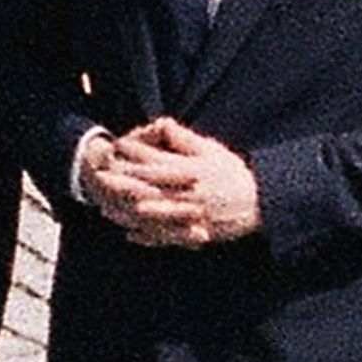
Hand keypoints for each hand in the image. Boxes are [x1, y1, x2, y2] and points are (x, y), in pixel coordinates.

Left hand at [85, 120, 262, 249]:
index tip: (116, 148)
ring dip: (128, 213)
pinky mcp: (194, 233)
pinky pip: (166, 237)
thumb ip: (184, 139)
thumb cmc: (234, 173)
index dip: (133, 156)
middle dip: (121, 184)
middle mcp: (187, 194)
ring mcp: (190, 216)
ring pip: (152, 215)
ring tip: (107, 210)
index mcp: (190, 171)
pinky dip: (147, 237)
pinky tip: (130, 235)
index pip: (154, 163)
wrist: (261, 202)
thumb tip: (162, 123)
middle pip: (147, 189)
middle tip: (99, 179)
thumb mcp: (211, 150)